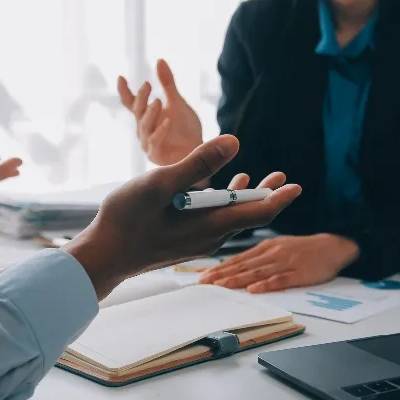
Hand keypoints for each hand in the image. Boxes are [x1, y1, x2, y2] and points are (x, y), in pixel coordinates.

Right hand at [62, 135, 300, 300]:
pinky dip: (220, 203)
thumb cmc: (127, 219)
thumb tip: (235, 142)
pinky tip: (214, 191)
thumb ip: (198, 163)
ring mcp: (195, 242)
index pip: (258, 212)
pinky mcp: (183, 241)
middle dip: (266, 195)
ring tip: (254, 179)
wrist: (103, 256)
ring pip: (229, 218)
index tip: (296, 185)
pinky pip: (212, 222)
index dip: (279, 197)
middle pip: (247, 215)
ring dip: (242, 197)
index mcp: (210, 225)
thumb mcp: (161, 184)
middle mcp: (209, 238)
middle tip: (283, 178)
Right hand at [118, 59, 202, 165]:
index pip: (131, 102)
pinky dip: (160, 131)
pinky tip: (168, 121)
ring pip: (144, 126)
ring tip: (158, 101)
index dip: (125, 91)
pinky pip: (155, 141)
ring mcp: (148, 142)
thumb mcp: (177, 102)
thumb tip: (159, 59)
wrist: (199, 151)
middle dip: (141, 98)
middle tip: (148, 85)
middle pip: (137, 111)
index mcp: (146, 116)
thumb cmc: (185, 129)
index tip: (121, 77)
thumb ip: (168, 84)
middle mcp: (143, 129)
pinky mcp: (156, 155)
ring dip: (150, 113)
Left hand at [199, 234, 359, 292]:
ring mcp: (285, 263)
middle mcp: (272, 254)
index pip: (238, 259)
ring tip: (220, 286)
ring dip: (237, 279)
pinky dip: (266, 284)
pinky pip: (281, 279)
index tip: (203, 276)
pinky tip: (254, 289)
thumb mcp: (278, 246)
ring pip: (257, 272)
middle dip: (222, 275)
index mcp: (265, 247)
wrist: (333, 246)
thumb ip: (257, 257)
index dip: (220, 268)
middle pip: (243, 266)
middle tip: (203, 282)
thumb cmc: (303, 250)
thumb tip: (236, 267)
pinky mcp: (300, 273)